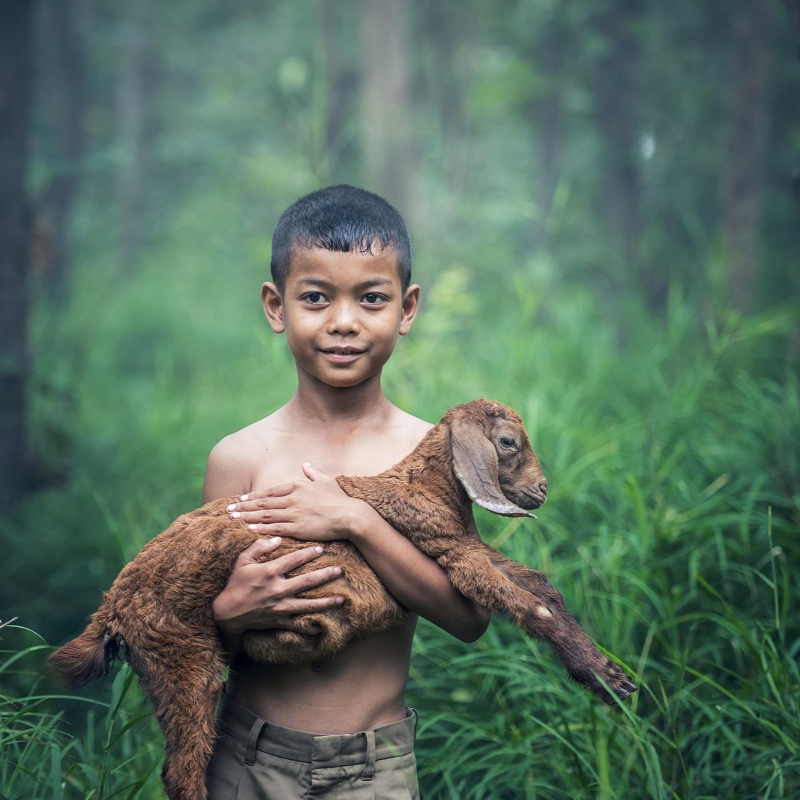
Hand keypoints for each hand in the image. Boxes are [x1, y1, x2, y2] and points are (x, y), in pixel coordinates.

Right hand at [212, 536, 344, 636]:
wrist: (227, 613)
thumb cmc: (235, 584)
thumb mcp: (243, 562)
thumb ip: (258, 547)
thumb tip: (277, 539)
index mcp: (269, 572)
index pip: (294, 560)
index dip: (308, 553)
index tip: (321, 549)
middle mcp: (278, 590)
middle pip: (307, 581)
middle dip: (325, 575)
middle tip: (340, 571)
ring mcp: (280, 607)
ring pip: (308, 605)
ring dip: (326, 602)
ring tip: (341, 599)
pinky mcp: (278, 621)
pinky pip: (297, 626)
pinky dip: (309, 627)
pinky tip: (322, 627)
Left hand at [225, 463, 368, 541]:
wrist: (351, 515)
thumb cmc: (340, 499)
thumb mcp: (327, 481)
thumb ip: (313, 472)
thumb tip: (305, 464)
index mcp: (298, 486)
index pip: (270, 491)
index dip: (254, 496)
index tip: (241, 499)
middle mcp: (293, 499)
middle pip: (262, 503)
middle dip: (243, 506)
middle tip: (228, 510)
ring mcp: (294, 513)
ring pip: (265, 515)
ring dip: (247, 517)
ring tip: (232, 519)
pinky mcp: (298, 528)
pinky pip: (274, 528)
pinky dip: (260, 528)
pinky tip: (248, 529)